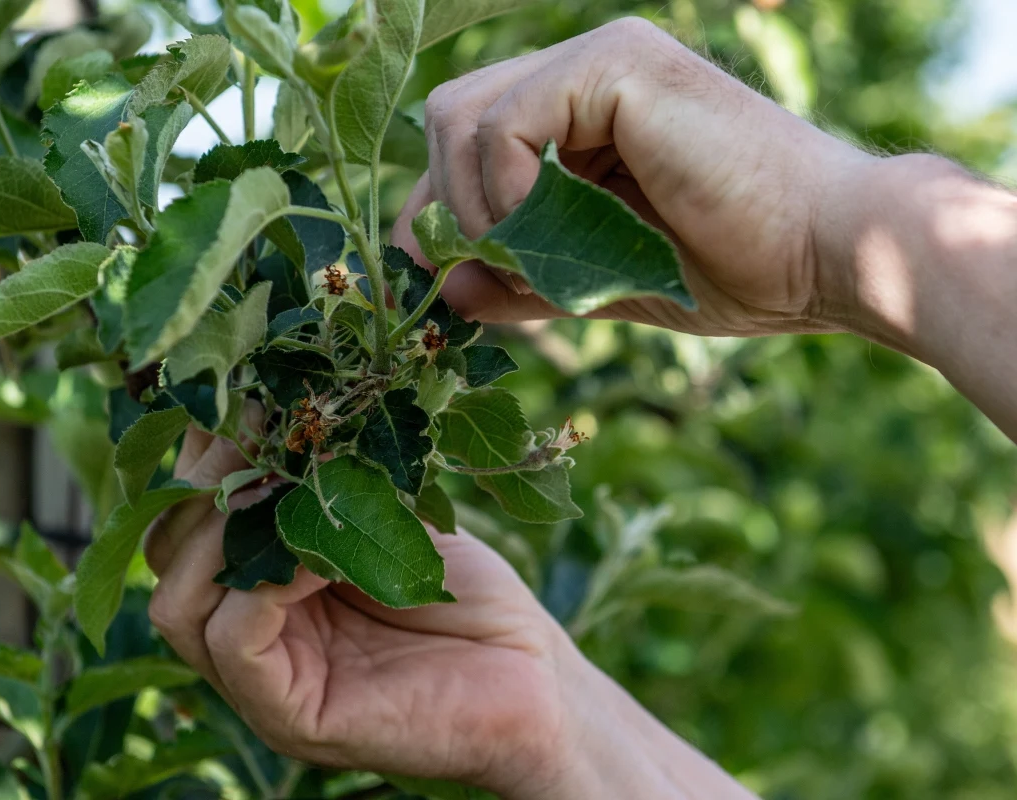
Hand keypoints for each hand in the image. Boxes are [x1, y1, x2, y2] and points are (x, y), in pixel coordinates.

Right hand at [145, 429, 762, 797]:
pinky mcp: (293, 717)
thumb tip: (268, 394)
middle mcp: (244, 637)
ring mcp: (262, 684)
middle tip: (257, 427)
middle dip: (204, 480)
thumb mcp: (384, 515)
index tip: (242, 389)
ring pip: (178, 605)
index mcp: (257, 586)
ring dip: (221, 527)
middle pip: (166, 558)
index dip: (203, 453)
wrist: (538, 681)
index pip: (184, 519)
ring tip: (278, 478)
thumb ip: (321, 476)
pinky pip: (239, 640)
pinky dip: (269, 581)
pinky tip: (318, 548)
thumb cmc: (466, 596)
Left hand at [392, 17, 872, 336]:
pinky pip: (503, 125)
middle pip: (451, 117)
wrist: (826, 256)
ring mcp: (603, 58)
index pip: (467, 137)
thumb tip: (441, 288)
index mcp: (585, 111)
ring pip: (462, 116)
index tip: (441, 276)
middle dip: (444, 206)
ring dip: (471, 206)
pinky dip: (505, 193)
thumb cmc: (736, 270)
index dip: (438, 207)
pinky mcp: (618, 65)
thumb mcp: (598, 283)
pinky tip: (553, 236)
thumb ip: (523, 278)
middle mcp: (587, 69)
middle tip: (481, 273)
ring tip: (526, 263)